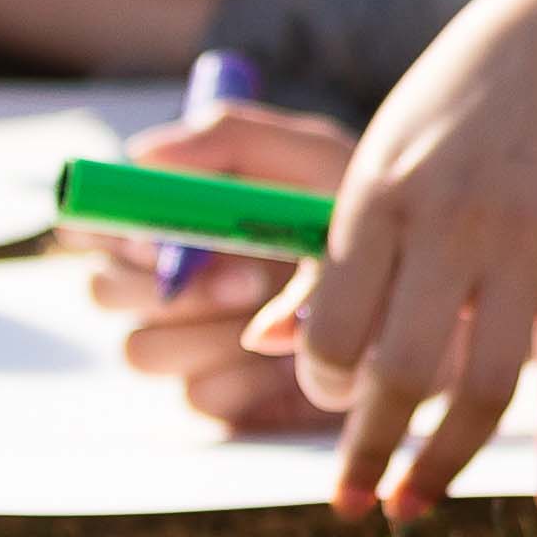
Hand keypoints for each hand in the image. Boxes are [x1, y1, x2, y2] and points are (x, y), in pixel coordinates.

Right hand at [78, 90, 349, 435]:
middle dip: (163, 287)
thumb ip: (233, 138)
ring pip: (143, 348)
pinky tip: (295, 359)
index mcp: (176, 216)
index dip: (112, 227)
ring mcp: (189, 344)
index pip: (96, 216)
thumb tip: (142, 153)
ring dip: (211, 332)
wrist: (440, 298)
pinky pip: (199, 396)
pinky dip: (250, 378)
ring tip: (288, 313)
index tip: (166, 233)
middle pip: (102, 289)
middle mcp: (170, 279)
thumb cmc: (372, 214)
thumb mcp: (314, 159)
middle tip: (249, 280)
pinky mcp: (222, 399)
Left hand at [269, 0, 536, 521]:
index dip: (318, 381)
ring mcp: (527, 244)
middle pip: (401, 371)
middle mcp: (448, 223)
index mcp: (377, 195)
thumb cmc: (455, 108)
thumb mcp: (378, 159)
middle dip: (370, 449)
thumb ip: (329, 255)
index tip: (326, 394)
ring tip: (416, 504)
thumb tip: (263, 347)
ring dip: (447, 465)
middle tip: (354, 500)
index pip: (331, 325)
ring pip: (484, 388)